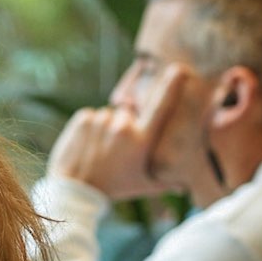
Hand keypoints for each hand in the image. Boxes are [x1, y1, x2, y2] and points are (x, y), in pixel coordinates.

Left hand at [47, 66, 187, 199]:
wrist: (75, 191)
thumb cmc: (116, 188)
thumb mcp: (146, 186)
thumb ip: (170, 182)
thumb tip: (185, 186)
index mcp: (142, 140)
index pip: (161, 107)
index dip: (171, 86)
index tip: (178, 69)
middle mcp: (123, 127)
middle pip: (129, 114)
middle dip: (126, 126)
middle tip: (116, 149)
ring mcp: (102, 121)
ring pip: (109, 115)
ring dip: (106, 127)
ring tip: (100, 149)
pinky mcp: (83, 118)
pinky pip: (92, 115)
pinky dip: (90, 126)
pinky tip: (87, 144)